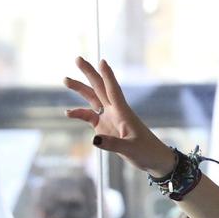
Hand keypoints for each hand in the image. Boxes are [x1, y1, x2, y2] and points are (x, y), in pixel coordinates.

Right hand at [65, 57, 176, 175]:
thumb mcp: (130, 149)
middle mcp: (115, 111)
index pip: (113, 90)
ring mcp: (109, 117)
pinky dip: (79, 113)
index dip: (108, 76)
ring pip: (93, 98)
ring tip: (65, 79)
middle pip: (100, 88)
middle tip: (78, 58)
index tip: (102, 61)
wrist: (153, 159)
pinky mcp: (105, 126)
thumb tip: (94, 139)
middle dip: (89, 73)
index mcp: (123, 112)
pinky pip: (89, 116)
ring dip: (80, 89)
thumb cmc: (146, 151)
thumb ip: (112, 144)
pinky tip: (68, 113)